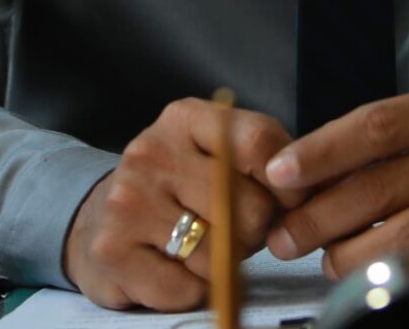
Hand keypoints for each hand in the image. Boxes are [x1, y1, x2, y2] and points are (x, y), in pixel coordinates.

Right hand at [61, 97, 297, 309]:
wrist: (100, 219)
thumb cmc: (179, 189)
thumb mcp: (217, 155)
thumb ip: (263, 162)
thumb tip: (308, 195)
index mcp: (185, 119)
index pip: (259, 143)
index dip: (289, 184)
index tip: (289, 203)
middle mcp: (151, 152)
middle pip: (247, 207)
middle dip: (253, 232)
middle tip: (234, 231)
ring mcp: (127, 202)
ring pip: (217, 255)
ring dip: (221, 266)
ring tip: (200, 248)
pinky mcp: (112, 251)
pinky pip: (185, 289)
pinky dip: (192, 291)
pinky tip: (174, 270)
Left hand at [260, 82, 408, 278]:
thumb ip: (390, 139)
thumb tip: (307, 172)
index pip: (378, 125)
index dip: (321, 151)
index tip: (279, 174)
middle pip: (383, 186)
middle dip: (319, 216)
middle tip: (283, 235)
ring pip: (404, 237)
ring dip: (349, 255)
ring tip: (324, 259)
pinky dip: (394, 277)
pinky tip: (370, 277)